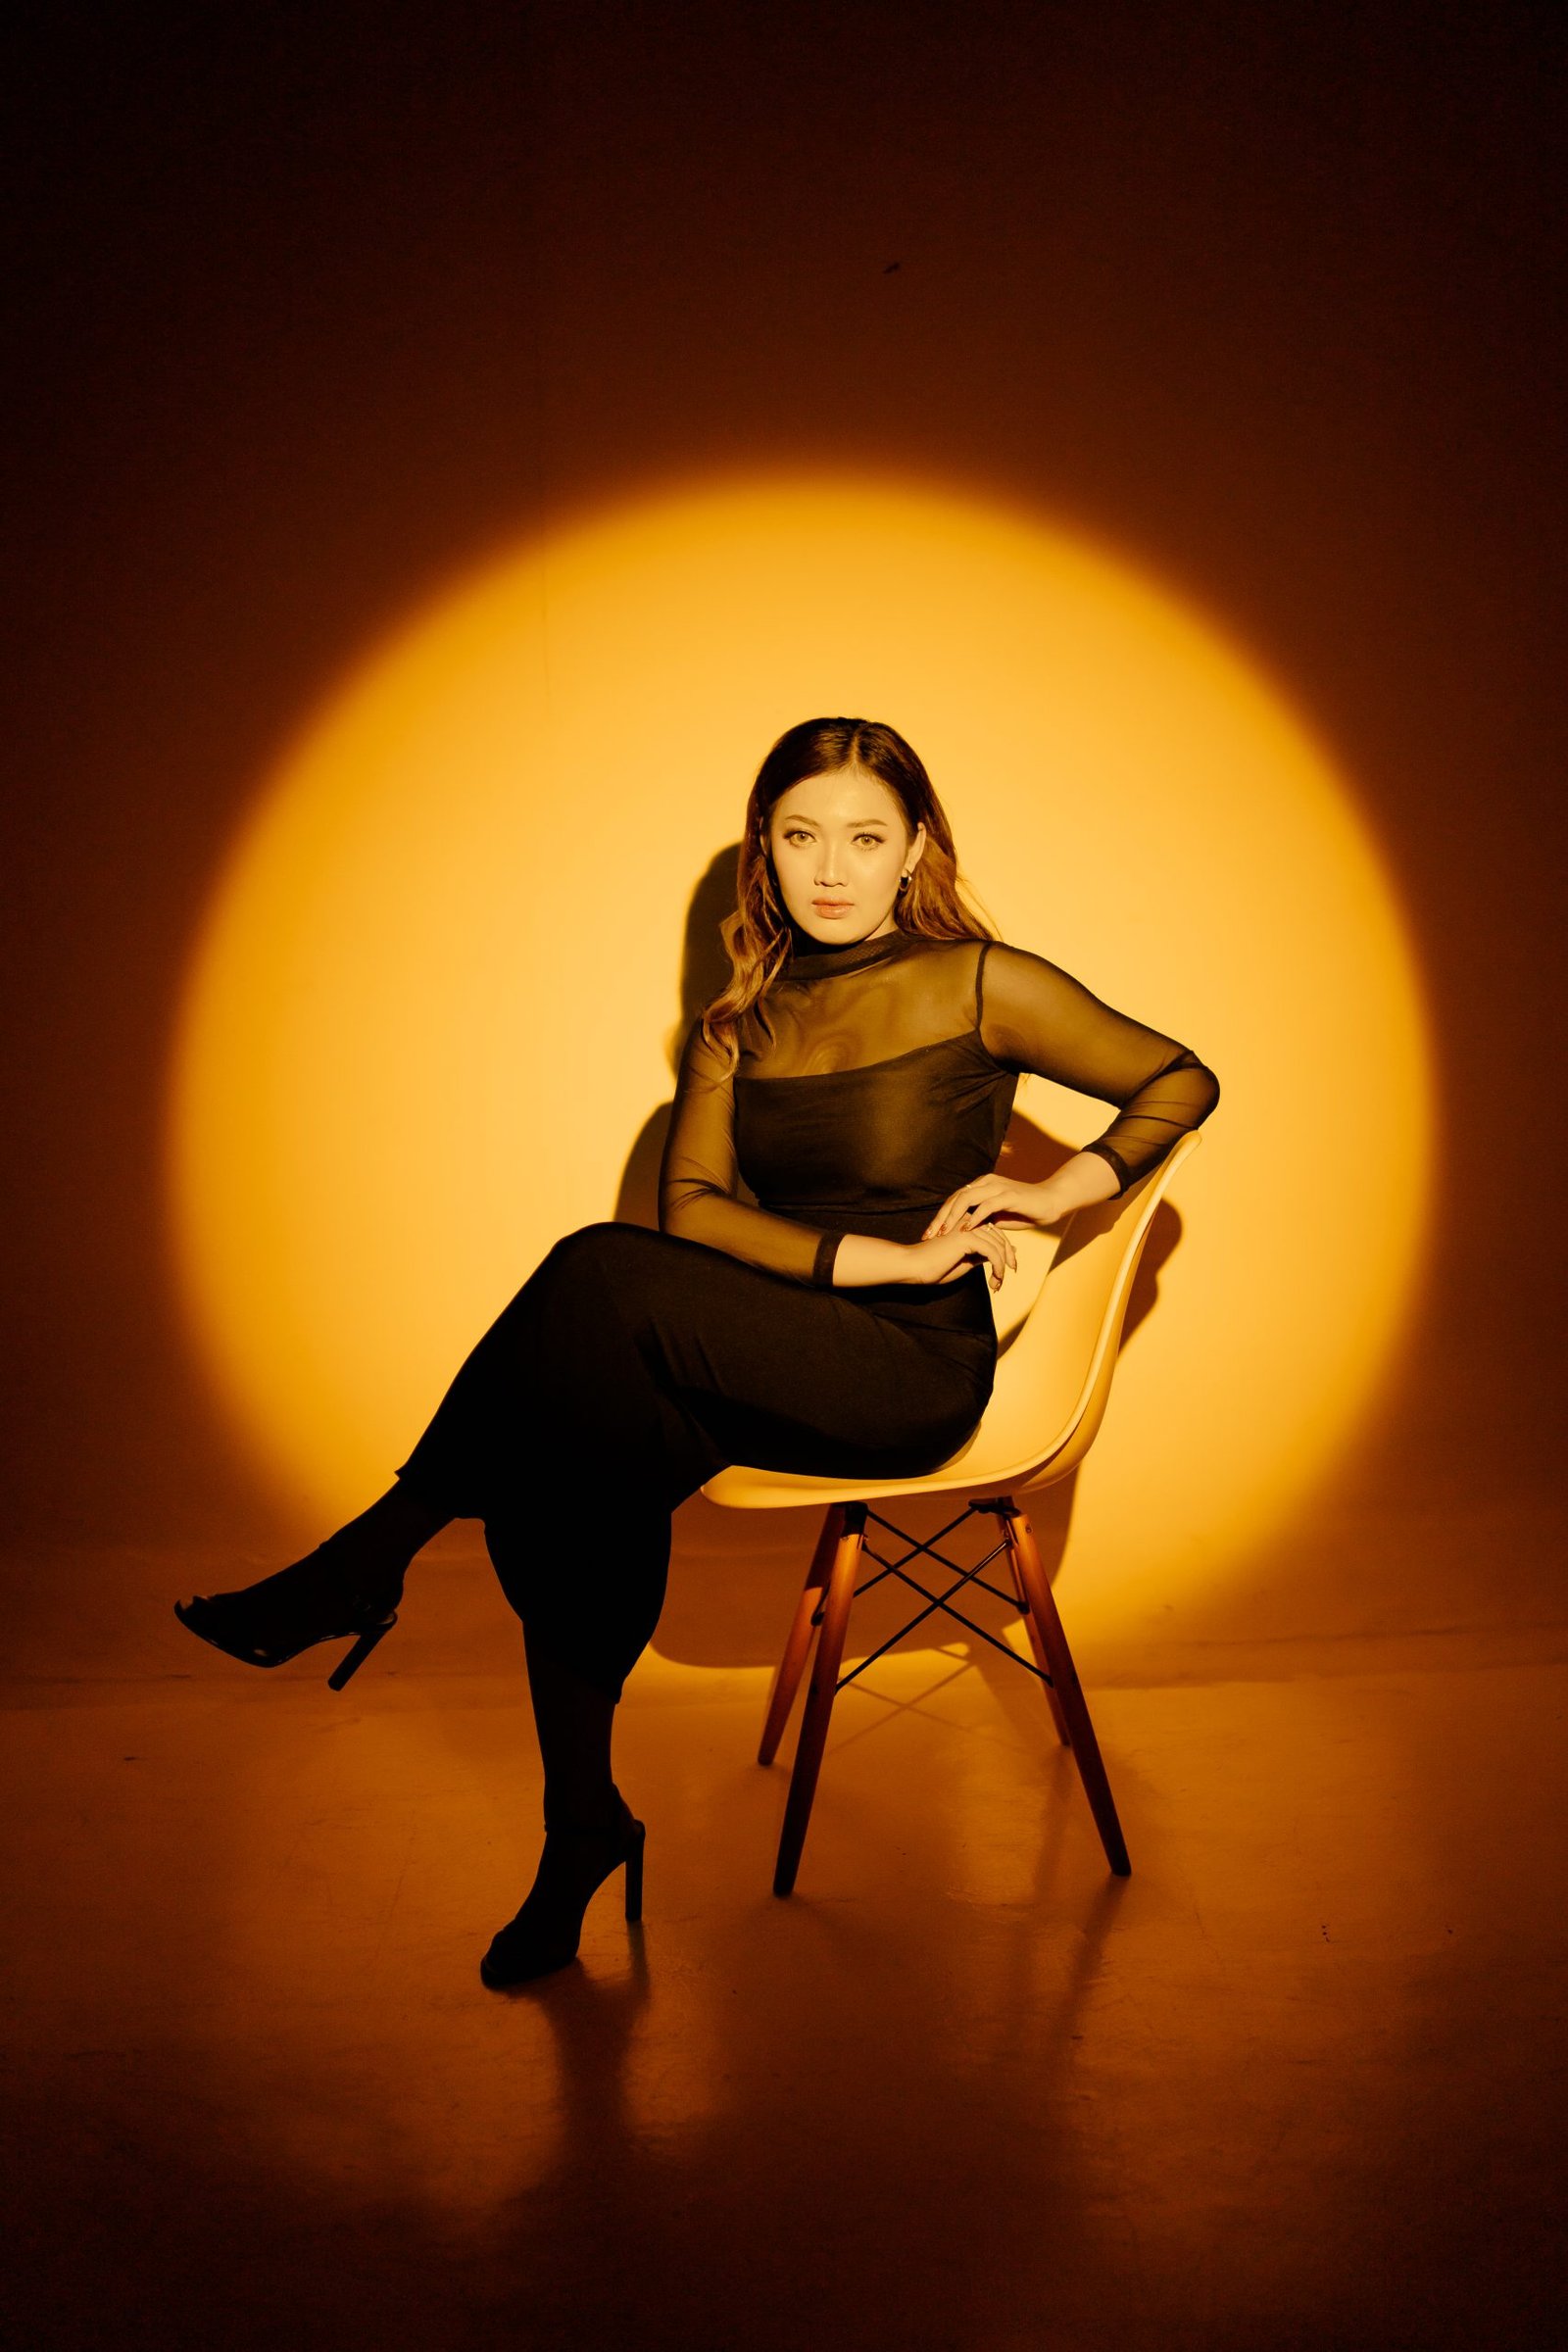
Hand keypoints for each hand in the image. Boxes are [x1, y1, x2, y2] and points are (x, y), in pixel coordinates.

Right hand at [902, 1224, 1017, 1292]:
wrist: (914, 1266)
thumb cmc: (936, 1266)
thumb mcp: (967, 1260)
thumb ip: (985, 1253)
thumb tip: (1010, 1251)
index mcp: (967, 1222)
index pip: (996, 1234)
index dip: (1005, 1252)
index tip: (1007, 1271)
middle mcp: (969, 1220)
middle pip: (1001, 1238)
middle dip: (1008, 1259)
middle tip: (1005, 1279)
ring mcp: (968, 1227)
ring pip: (998, 1246)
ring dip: (1002, 1268)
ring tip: (997, 1284)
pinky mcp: (967, 1237)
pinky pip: (992, 1252)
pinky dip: (998, 1268)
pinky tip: (995, 1279)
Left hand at [921, 1173, 1058, 1240]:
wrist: (1052, 1202)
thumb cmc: (1025, 1211)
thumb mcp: (999, 1217)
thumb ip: (982, 1220)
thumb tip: (965, 1231)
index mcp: (982, 1186)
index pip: (954, 1200)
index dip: (940, 1216)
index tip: (929, 1234)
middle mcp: (986, 1183)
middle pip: (955, 1198)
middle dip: (940, 1218)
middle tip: (928, 1235)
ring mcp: (997, 1187)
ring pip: (967, 1199)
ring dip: (953, 1217)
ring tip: (943, 1233)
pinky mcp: (1009, 1195)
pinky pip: (987, 1206)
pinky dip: (974, 1217)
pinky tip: (965, 1229)